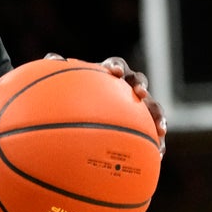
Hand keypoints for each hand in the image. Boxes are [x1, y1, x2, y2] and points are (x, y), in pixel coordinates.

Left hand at [44, 53, 167, 158]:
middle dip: (141, 85)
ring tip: (160, 128)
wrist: (87, 116)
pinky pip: (153, 132)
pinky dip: (158, 141)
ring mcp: (138, 105)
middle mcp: (127, 87)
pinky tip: (159, 154)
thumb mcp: (67, 86)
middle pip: (139, 81)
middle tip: (140, 93)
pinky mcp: (144, 123)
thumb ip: (58, 71)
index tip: (112, 71)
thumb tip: (52, 57)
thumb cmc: (76, 96)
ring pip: (153, 106)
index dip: (116, 66)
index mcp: (110, 75)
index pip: (116, 64)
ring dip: (158, 114)